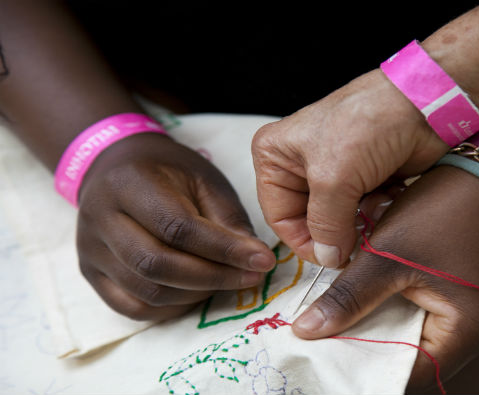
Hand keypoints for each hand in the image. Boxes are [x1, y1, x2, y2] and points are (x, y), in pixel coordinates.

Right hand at [76, 133, 276, 320]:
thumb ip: (228, 219)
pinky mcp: (90, 274)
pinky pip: (132, 307)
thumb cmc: (168, 172)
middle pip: (157, 264)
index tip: (262, 260)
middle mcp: (99, 218)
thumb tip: (254, 260)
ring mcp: (90, 250)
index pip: (178, 227)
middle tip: (250, 277)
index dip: (223, 249)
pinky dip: (171, 308)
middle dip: (213, 277)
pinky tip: (197, 293)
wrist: (116, 167)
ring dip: (196, 294)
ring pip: (146, 291)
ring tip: (227, 282)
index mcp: (129, 183)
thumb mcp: (205, 180)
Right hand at [252, 69, 449, 267]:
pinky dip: (378, 211)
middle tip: (360, 232)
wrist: (425, 104)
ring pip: (341, 222)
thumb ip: (326, 225)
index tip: (332, 257)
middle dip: (339, 230)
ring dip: (362, 221)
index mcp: (276, 156)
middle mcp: (301, 164)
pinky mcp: (365, 178)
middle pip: (312, 223)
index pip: (279, 217)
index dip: (304, 242)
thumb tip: (327, 259)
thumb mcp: (334, 177)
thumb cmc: (370, 123)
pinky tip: (391, 194)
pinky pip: (364, 213)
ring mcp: (336, 172)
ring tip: (378, 202)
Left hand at [291, 165, 478, 390]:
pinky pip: (431, 318)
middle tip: (330, 341)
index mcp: (469, 330)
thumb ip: (348, 298)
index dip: (366, 369)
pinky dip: (401, 312)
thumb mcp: (388, 255)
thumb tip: (308, 331)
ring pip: (420, 338)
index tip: (328, 358)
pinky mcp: (474, 298)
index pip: (408, 374)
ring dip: (385, 329)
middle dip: (371, 350)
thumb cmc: (444, 208)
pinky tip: (373, 300)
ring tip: (345, 322)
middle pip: (415, 360)